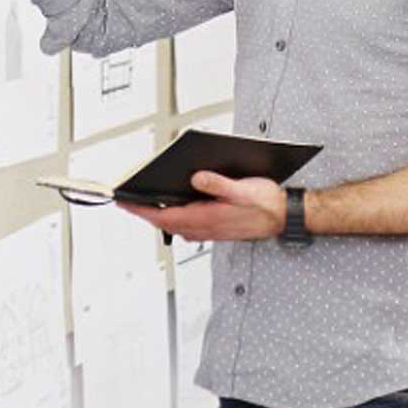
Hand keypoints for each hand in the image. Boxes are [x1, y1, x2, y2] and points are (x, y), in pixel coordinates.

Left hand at [121, 171, 288, 243]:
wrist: (283, 217)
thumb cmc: (265, 204)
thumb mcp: (242, 190)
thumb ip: (218, 185)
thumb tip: (196, 178)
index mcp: (206, 218)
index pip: (165, 216)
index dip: (142, 210)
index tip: (124, 202)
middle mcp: (204, 227)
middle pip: (165, 221)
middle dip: (145, 211)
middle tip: (127, 200)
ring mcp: (208, 229)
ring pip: (175, 223)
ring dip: (159, 214)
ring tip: (145, 200)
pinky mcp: (213, 227)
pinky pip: (186, 223)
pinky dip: (174, 214)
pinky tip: (174, 203)